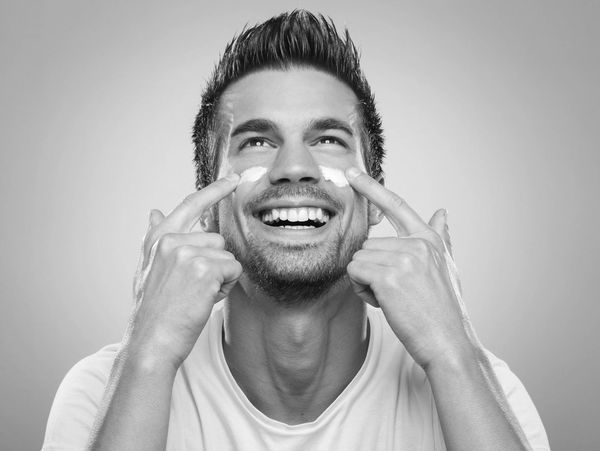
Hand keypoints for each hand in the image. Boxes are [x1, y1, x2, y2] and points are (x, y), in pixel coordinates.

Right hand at [126, 174, 241, 369]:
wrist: (150, 342)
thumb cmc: (153, 310)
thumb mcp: (147, 269)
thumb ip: (155, 239)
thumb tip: (154, 211)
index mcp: (158, 238)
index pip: (189, 205)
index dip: (213, 191)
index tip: (232, 179)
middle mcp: (171, 240)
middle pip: (217, 240)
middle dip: (214, 263)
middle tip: (193, 288)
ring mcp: (187, 252)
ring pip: (227, 256)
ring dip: (220, 277)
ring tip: (196, 295)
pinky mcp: (204, 267)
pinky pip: (233, 269)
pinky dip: (225, 287)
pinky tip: (204, 299)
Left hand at [345, 168, 474, 369]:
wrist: (449, 343)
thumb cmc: (444, 309)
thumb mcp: (447, 267)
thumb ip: (440, 237)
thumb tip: (442, 211)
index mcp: (429, 238)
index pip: (396, 205)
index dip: (371, 187)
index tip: (351, 172)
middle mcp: (418, 243)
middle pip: (368, 245)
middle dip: (372, 271)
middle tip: (395, 292)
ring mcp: (404, 258)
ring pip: (359, 260)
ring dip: (366, 282)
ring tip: (393, 299)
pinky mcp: (389, 276)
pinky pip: (355, 273)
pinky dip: (362, 291)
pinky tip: (384, 303)